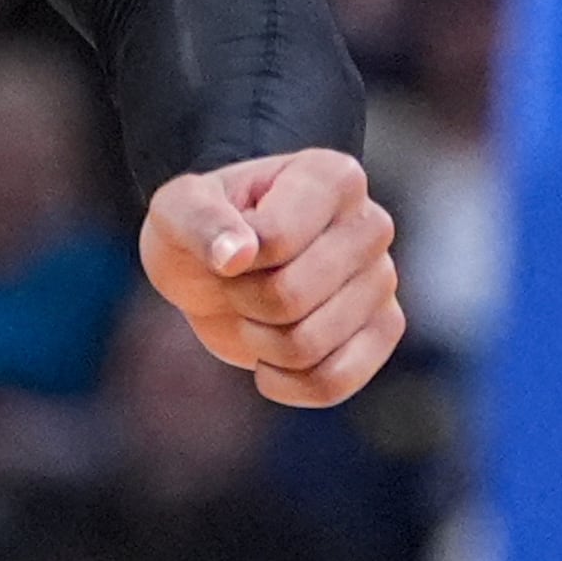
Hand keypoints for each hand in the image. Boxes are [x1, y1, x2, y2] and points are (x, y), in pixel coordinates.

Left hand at [138, 148, 403, 406]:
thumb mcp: (176, 209)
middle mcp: (372, 223)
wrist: (220, 271)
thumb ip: (198, 219)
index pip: (276, 241)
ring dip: (259, 341)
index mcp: (331, 176)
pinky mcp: (385, 330)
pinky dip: (286, 383)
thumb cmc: (202, 230)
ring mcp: (384, 279)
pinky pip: (333, 382)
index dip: (233, 258)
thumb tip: (237, 254)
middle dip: (242, 299)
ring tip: (257, 311)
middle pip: (290, 298)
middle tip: (238, 280)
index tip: (228, 244)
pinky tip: (271, 360)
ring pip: (308, 345)